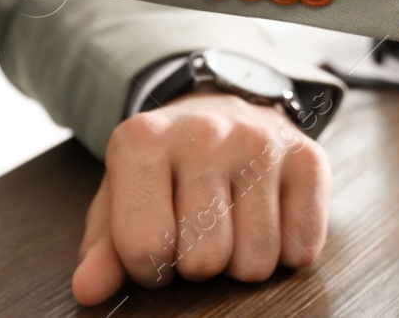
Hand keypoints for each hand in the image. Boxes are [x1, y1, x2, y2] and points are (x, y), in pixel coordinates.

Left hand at [71, 92, 329, 305]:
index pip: (147, 247)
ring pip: (256, 261)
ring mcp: (263, 143)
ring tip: (234, 225)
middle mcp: (206, 134)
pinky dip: (286, 251)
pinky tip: (269, 219)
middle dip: (199, 265)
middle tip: (199, 232)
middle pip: (206, 260)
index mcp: (144, 141)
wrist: (225, 108)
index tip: (158, 242)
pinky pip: (302, 248)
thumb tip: (89, 290)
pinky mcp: (309, 157)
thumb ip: (103, 247)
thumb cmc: (166, 166)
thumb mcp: (122, 197)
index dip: (150, 266)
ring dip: (243, 261)